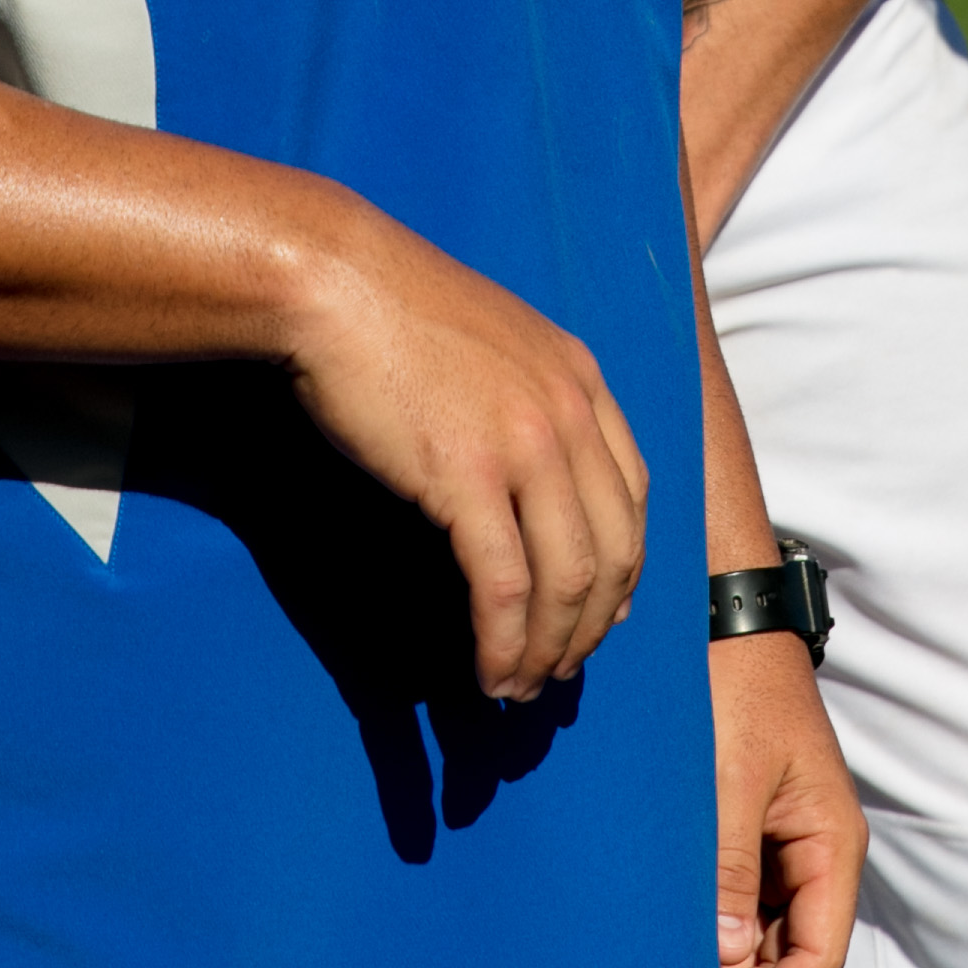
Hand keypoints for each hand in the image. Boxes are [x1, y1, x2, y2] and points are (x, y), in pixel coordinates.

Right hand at [286, 212, 652, 702]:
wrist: (334, 280)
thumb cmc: (390, 307)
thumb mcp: (490, 339)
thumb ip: (523, 395)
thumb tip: (519, 469)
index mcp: (581, 377)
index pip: (633, 495)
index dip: (622, 568)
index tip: (598, 615)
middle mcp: (571, 412)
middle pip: (612, 548)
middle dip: (590, 626)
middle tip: (559, 671)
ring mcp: (526, 444)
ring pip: (567, 578)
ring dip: (549, 648)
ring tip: (521, 688)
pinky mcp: (468, 477)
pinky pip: (504, 584)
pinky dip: (503, 641)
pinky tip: (489, 672)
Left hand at [713, 628, 866, 967]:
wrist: (722, 615)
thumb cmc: (734, 687)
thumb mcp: (730, 777)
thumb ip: (730, 866)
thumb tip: (730, 958)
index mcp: (830, 843)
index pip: (817, 955)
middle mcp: (815, 850)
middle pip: (790, 952)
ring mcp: (783, 840)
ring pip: (762, 930)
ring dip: (724, 966)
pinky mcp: (750, 825)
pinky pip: (740, 896)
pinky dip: (711, 927)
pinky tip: (667, 945)